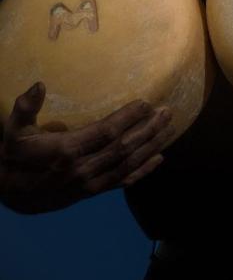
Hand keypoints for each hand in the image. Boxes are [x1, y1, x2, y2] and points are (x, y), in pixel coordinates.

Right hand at [0, 82, 174, 213]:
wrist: (7, 194)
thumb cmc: (13, 155)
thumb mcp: (12, 130)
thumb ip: (25, 108)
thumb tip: (38, 84)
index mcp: (66, 151)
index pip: (105, 132)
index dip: (128, 118)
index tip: (146, 103)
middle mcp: (82, 169)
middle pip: (123, 148)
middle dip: (148, 129)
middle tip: (168, 111)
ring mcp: (89, 184)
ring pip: (128, 165)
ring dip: (151, 146)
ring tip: (170, 129)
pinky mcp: (91, 193)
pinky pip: (122, 182)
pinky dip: (143, 172)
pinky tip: (160, 160)